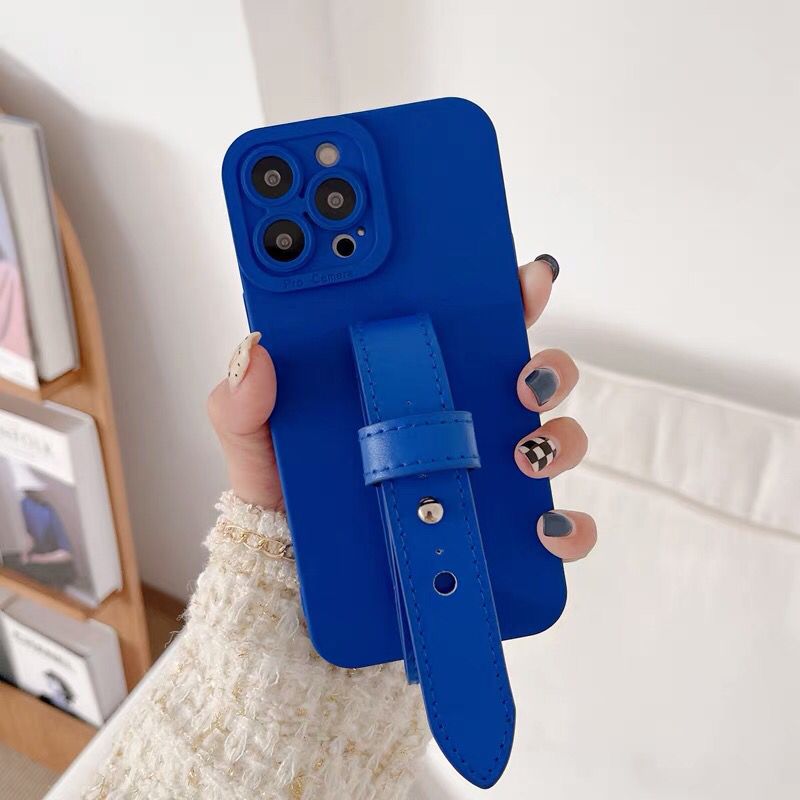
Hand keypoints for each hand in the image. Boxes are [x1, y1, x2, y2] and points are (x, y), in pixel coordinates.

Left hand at [208, 255, 596, 560]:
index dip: (507, 294)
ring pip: (552, 440)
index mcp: (413, 381)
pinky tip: (546, 528)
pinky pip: (551, 527)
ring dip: (557, 439)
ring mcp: (482, 475)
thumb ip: (244, 397)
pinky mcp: (493, 532)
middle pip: (530, 375)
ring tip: (524, 453)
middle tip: (522, 378)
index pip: (472, 325)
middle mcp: (459, 421)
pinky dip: (566, 527)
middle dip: (546, 367)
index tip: (524, 278)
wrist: (293, 576)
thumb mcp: (255, 436)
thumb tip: (257, 354)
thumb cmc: (284, 494)